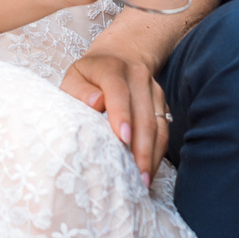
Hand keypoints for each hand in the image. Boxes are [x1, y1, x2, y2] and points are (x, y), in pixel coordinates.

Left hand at [63, 37, 169, 176]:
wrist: (120, 56)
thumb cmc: (90, 74)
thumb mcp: (74, 76)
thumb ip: (79, 90)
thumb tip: (95, 103)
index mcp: (112, 68)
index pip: (118, 91)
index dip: (121, 114)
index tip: (122, 138)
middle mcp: (138, 77)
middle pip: (144, 114)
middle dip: (141, 148)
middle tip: (136, 176)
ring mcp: (154, 90)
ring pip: (158, 125)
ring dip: (153, 154)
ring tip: (144, 181)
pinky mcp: (162, 102)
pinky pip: (164, 129)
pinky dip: (158, 152)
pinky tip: (150, 170)